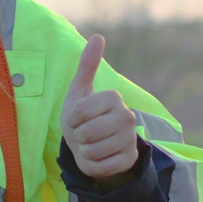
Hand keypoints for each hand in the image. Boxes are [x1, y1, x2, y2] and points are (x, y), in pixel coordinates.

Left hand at [60, 34, 139, 187]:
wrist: (91, 146)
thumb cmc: (82, 117)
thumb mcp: (79, 91)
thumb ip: (88, 65)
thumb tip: (98, 36)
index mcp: (113, 97)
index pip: (80, 112)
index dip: (71, 118)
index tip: (77, 118)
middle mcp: (127, 116)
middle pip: (86, 132)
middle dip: (78, 136)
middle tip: (84, 133)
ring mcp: (130, 138)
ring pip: (93, 150)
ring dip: (85, 151)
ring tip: (91, 145)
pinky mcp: (130, 159)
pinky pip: (102, 166)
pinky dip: (94, 165)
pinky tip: (100, 157)